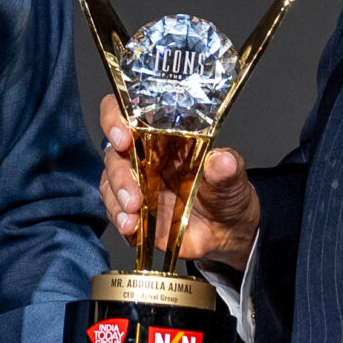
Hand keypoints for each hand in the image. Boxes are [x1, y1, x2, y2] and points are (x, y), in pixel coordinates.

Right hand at [99, 94, 260, 269]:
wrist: (227, 231)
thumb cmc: (226, 192)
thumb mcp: (233, 178)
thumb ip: (227, 169)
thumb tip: (223, 160)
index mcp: (165, 134)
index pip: (129, 112)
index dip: (116, 118)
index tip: (122, 136)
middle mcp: (145, 155)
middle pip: (114, 152)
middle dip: (119, 173)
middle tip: (133, 195)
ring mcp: (136, 183)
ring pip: (109, 182)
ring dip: (117, 200)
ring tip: (132, 217)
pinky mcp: (133, 210)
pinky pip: (115, 211)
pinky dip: (119, 220)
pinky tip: (130, 228)